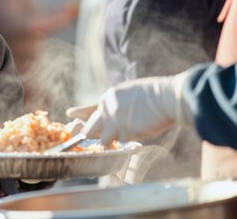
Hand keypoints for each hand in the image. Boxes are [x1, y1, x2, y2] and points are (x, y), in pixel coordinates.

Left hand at [66, 74, 190, 145]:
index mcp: (108, 98)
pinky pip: (122, 144)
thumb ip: (116, 104)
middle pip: (89, 128)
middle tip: (82, 141)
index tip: (69, 115)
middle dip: (86, 136)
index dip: (79, 114)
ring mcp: (115, 121)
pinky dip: (128, 144)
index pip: (89, 109)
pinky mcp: (126, 132)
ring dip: (112, 142)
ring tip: (123, 137)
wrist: (167, 96)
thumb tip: (108, 112)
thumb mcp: (128, 93)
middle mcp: (107, 109)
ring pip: (103, 141)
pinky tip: (136, 137)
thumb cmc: (153, 94)